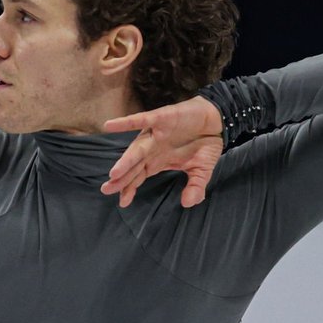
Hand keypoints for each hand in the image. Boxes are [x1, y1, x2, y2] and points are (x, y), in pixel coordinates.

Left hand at [99, 95, 223, 207]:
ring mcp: (154, 134)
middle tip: (106, 189)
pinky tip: (109, 125)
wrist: (215, 120)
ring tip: (114, 173)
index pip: (138, 177)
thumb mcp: (202, 170)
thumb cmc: (204, 145)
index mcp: (157, 162)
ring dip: (125, 160)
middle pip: (132, 166)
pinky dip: (126, 122)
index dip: (129, 188)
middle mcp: (151, 149)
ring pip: (136, 148)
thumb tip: (189, 203)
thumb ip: (195, 186)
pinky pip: (141, 119)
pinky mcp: (161, 118)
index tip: (123, 202)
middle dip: (120, 178)